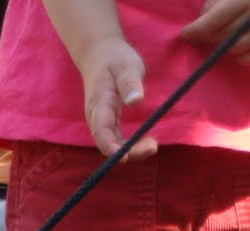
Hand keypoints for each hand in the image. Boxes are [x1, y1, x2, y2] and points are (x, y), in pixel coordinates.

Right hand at [78, 37, 157, 158]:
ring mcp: (100, 120)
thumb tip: (136, 102)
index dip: (110, 146)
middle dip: (127, 151)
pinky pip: (115, 139)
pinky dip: (129, 145)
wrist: (98, 55)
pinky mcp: (107, 121)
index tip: (124, 157)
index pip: (101, 130)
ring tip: (152, 145)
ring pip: (111, 143)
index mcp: (99, 103)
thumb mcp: (125, 66)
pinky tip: (146, 142)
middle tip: (152, 146)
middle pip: (106, 142)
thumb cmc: (114, 59)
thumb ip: (130, 84)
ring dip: (130, 150)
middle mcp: (96, 116)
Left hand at [182, 0, 249, 64]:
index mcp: (247, 0)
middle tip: (203, 31)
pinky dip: (242, 56)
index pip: (213, 22)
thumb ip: (216, 3)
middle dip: (209, 36)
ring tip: (224, 35)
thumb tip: (199, 24)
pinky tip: (239, 45)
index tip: (185, 33)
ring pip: (235, 50)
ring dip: (225, 45)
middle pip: (222, 37)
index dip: (196, 30)